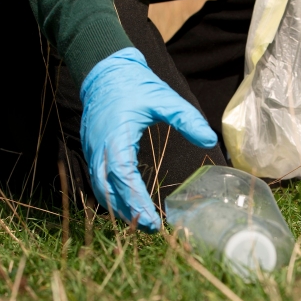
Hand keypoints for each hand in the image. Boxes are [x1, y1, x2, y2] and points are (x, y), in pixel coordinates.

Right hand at [80, 48, 217, 231]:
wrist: (104, 69)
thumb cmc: (133, 83)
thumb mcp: (163, 98)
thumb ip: (186, 118)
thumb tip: (209, 140)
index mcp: (115, 137)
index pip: (124, 178)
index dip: (137, 202)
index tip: (154, 221)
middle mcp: (98, 148)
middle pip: (108, 191)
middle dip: (129, 213)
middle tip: (152, 230)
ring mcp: (91, 151)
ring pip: (100, 189)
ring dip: (118, 208)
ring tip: (141, 223)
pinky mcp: (91, 151)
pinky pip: (98, 180)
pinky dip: (111, 196)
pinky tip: (127, 205)